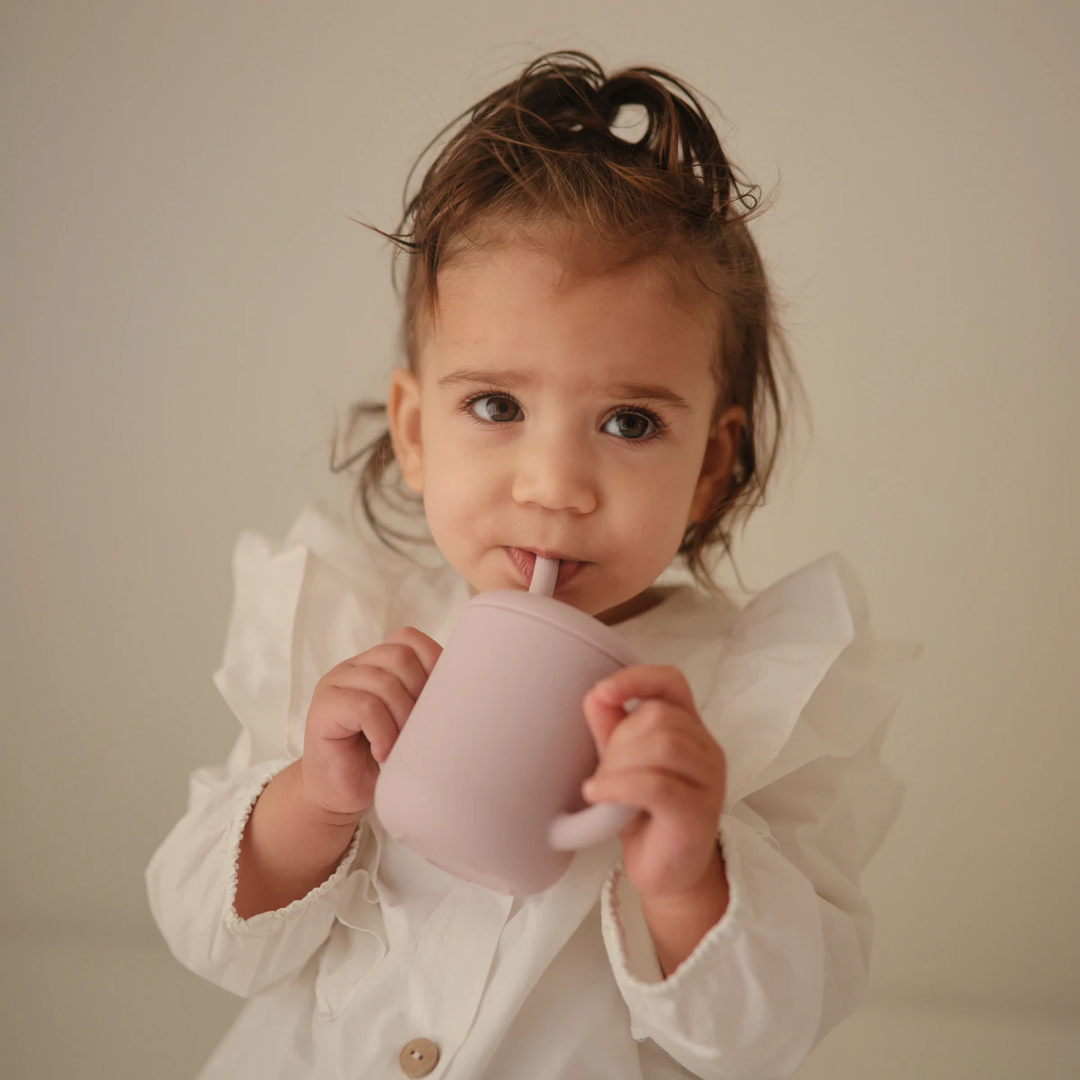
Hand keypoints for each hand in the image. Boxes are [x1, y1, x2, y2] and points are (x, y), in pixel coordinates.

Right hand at [300, 626, 441, 821]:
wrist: (338, 796)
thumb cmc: (377, 760)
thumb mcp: (408, 724)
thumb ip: (423, 699)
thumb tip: (468, 689)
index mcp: (374, 664)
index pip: (408, 639)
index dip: (432, 661)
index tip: (442, 699)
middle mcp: (353, 667)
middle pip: (399, 656)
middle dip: (419, 694)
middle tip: (420, 730)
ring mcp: (335, 685)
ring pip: (383, 682)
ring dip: (403, 718)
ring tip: (401, 747)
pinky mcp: (322, 709)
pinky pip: (364, 707)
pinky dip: (383, 732)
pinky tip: (383, 753)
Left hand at [581, 664, 726, 899]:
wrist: (666, 873)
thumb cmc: (645, 815)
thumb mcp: (623, 763)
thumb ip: (611, 728)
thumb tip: (596, 694)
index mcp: (689, 728)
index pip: (672, 682)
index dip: (638, 678)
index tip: (604, 691)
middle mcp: (707, 749)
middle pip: (660, 716)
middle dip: (619, 741)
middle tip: (605, 772)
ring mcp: (709, 781)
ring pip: (663, 746)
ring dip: (619, 765)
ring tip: (603, 788)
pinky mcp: (699, 813)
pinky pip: (657, 785)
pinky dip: (619, 786)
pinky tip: (601, 796)